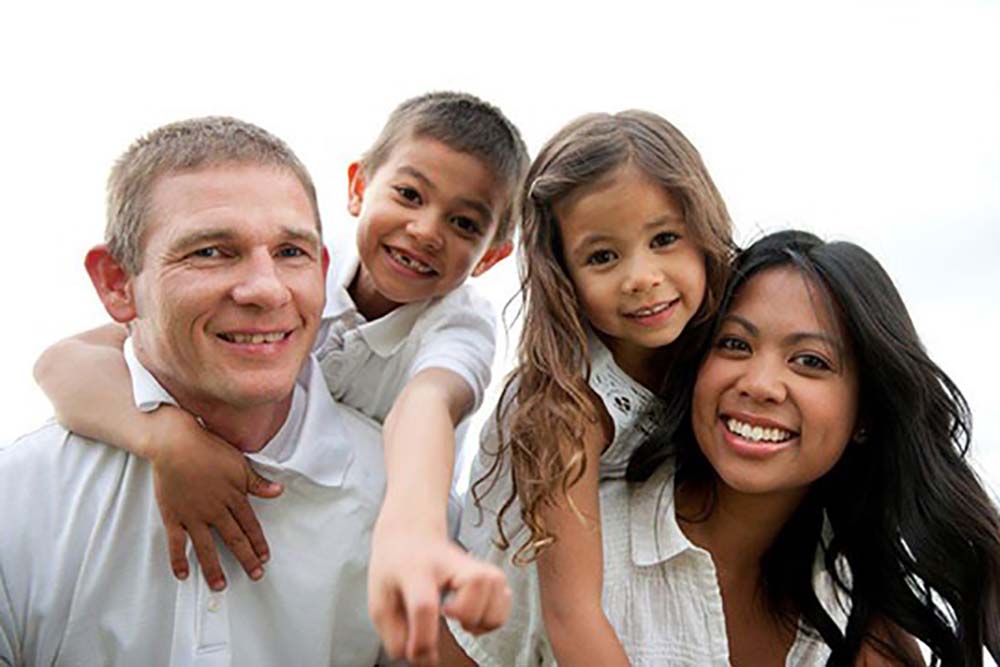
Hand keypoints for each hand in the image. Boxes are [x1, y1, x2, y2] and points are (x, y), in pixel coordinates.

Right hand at [147, 407, 282, 589]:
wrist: (176, 444)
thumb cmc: (208, 448)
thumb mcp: (240, 463)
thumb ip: (258, 483)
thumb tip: (279, 491)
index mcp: (234, 498)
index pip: (250, 526)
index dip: (258, 543)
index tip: (264, 557)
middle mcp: (215, 511)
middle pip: (234, 540)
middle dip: (246, 559)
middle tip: (255, 575)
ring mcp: (193, 516)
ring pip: (207, 548)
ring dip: (214, 568)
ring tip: (220, 585)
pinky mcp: (173, 516)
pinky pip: (176, 543)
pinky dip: (178, 560)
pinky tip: (184, 574)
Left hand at [369, 519, 509, 665]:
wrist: (410, 535)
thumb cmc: (394, 571)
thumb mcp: (380, 600)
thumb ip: (394, 635)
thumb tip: (422, 659)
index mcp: (416, 569)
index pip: (424, 604)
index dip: (422, 638)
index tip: (417, 653)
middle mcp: (450, 561)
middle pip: (477, 583)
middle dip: (468, 614)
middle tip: (448, 616)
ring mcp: (473, 563)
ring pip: (498, 588)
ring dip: (484, 618)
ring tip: (463, 621)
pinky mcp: (487, 571)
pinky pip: (506, 597)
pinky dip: (495, 617)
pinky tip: (475, 617)